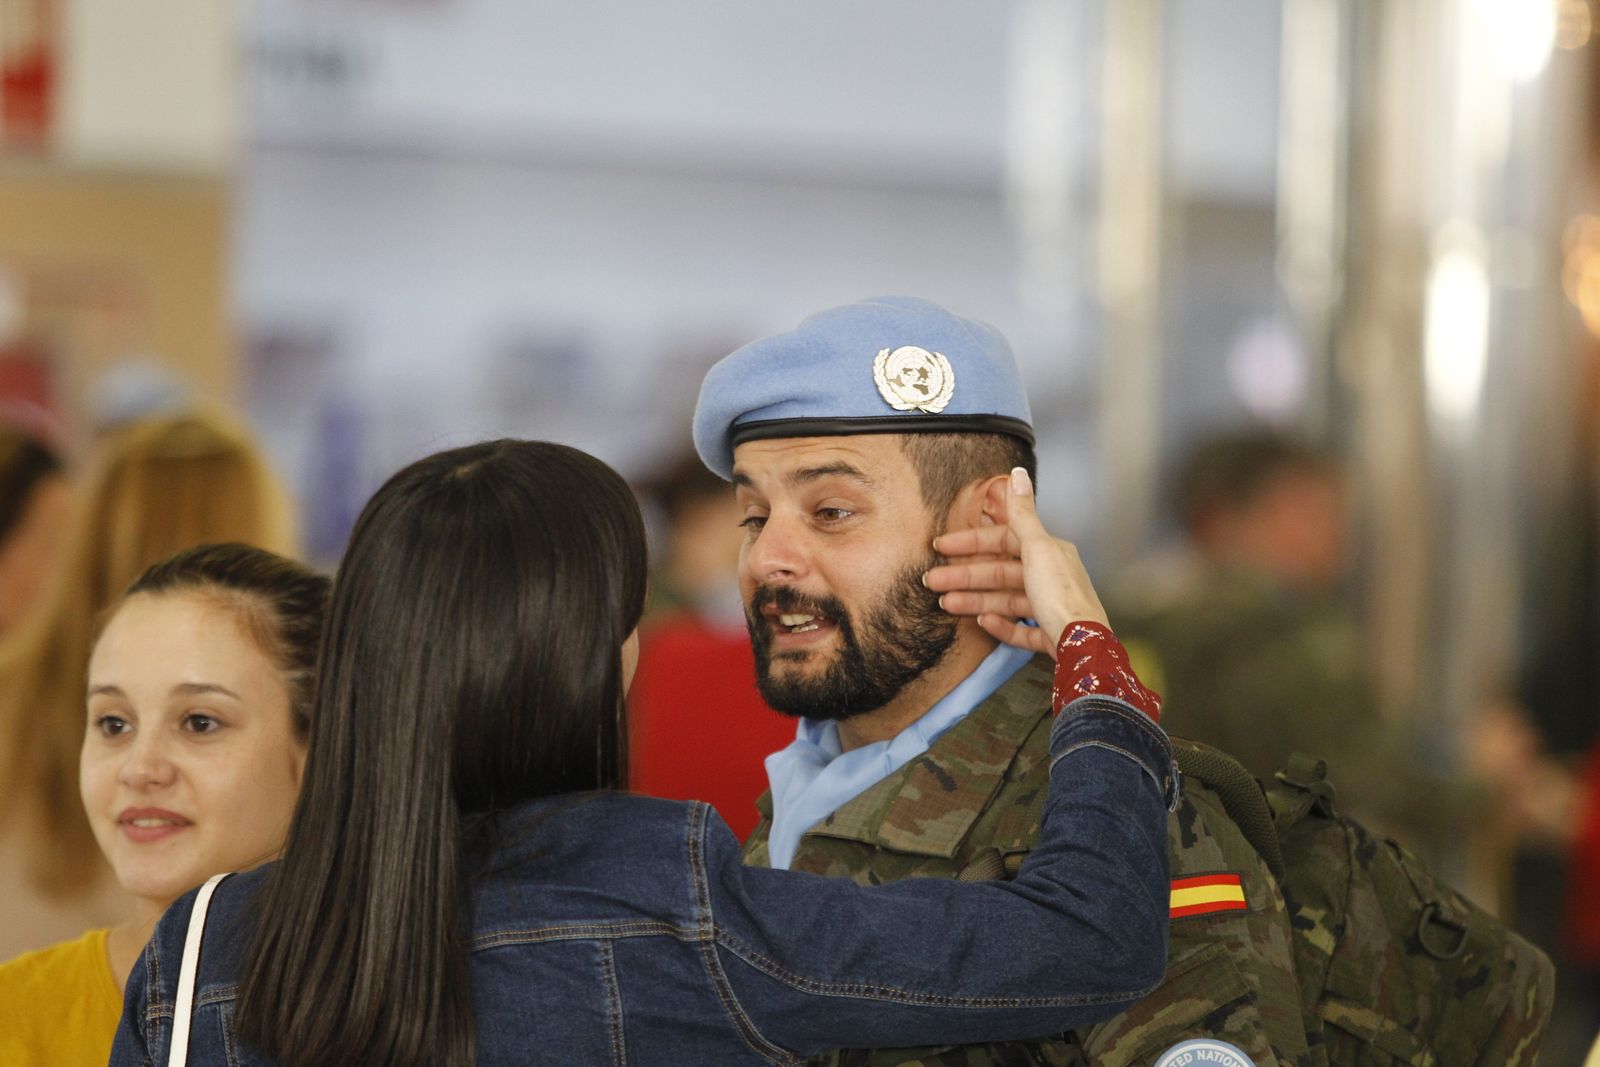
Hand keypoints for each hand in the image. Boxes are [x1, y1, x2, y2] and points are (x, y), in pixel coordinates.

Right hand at [924, 468, 1108, 659]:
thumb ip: (1022, 514)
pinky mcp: (1050, 635)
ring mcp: (1050, 608)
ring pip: (1006, 600)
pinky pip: (1020, 628)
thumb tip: (1017, 474)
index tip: (941, 546)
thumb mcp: (1038, 548)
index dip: (971, 542)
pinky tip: (983, 622)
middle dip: (965, 576)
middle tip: (933, 581)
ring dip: (975, 600)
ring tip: (945, 604)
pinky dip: (1001, 625)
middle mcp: (1051, 577)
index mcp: (1049, 552)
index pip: (1003, 540)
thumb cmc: (1061, 595)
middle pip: (1001, 573)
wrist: (1083, 646)